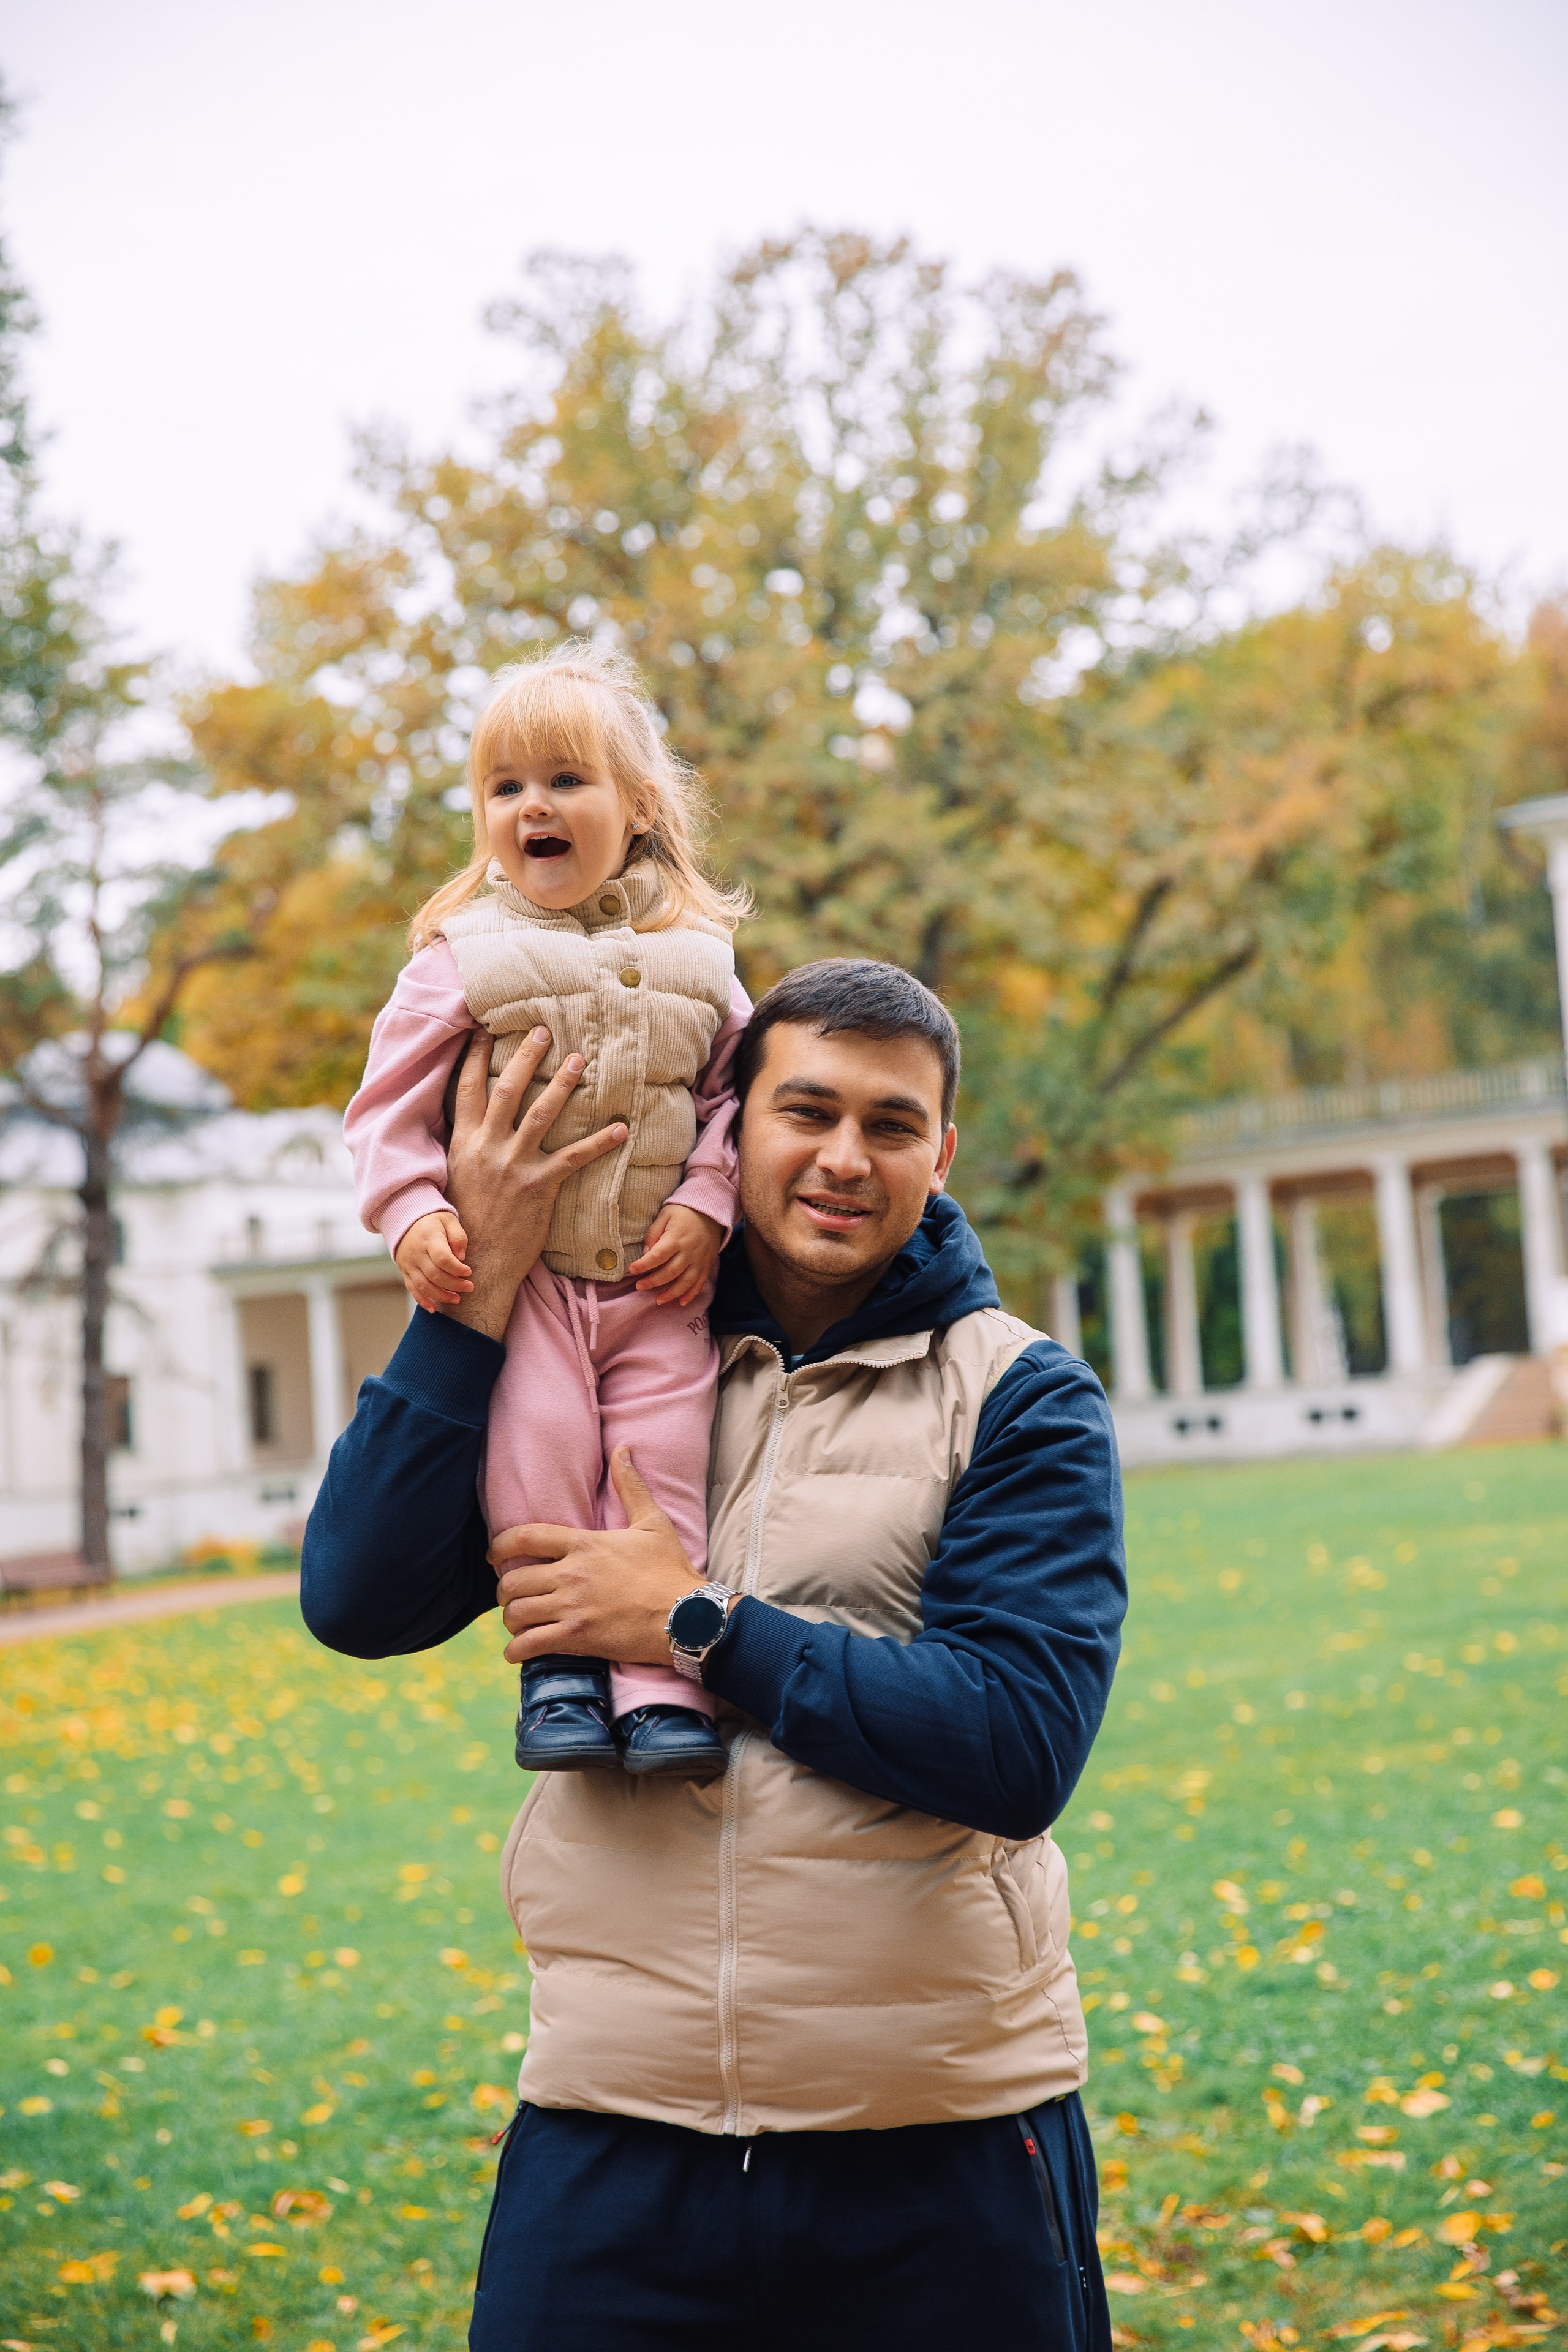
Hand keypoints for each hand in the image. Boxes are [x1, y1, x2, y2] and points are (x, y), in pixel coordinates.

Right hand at [394, 1209, 471, 1311]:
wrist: (405, 1221)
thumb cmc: (433, 1221)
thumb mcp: (449, 1220)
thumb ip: (458, 1237)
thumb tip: (461, 1257)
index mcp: (429, 1238)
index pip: (442, 1258)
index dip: (456, 1268)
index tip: (468, 1272)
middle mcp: (416, 1253)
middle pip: (434, 1274)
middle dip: (454, 1284)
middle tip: (469, 1287)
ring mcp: (409, 1264)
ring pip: (423, 1285)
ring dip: (441, 1295)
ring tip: (457, 1299)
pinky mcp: (405, 1272)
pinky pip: (412, 1289)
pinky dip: (422, 1301)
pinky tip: (434, 1309)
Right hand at [442, 1026, 626, 1339]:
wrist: (475, 1264)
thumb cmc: (466, 1224)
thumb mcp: (457, 1178)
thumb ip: (467, 1148)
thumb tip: (477, 1124)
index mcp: (463, 1143)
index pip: (466, 1089)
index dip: (475, 1057)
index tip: (485, 1031)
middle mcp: (486, 1148)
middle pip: (505, 1089)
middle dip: (524, 1056)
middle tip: (542, 1030)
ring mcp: (512, 1166)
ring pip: (540, 1113)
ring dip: (561, 1084)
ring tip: (578, 1060)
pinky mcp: (539, 1187)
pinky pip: (574, 1158)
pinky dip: (600, 1143)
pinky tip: (622, 1129)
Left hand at [491, 1448, 703, 1666]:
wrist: (686, 1616)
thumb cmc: (670, 1569)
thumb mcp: (653, 1522)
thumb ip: (630, 1486)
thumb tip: (622, 1450)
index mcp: (583, 1544)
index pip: (525, 1537)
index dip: (500, 1545)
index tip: (495, 1555)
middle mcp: (571, 1575)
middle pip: (512, 1580)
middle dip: (504, 1590)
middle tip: (512, 1595)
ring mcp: (572, 1608)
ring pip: (516, 1614)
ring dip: (511, 1620)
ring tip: (519, 1622)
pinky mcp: (577, 1639)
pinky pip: (529, 1646)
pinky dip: (517, 1651)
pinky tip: (519, 1651)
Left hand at [628, 1204, 722, 1306]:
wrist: (711, 1213)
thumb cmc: (684, 1213)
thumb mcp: (665, 1215)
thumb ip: (653, 1233)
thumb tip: (645, 1253)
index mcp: (676, 1238)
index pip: (657, 1256)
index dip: (644, 1265)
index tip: (631, 1270)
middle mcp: (688, 1252)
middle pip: (670, 1272)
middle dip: (653, 1282)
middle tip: (639, 1286)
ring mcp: (699, 1260)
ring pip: (685, 1282)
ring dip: (671, 1293)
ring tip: (658, 1300)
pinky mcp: (706, 1265)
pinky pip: (699, 1283)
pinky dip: (691, 1294)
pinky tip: (681, 1302)